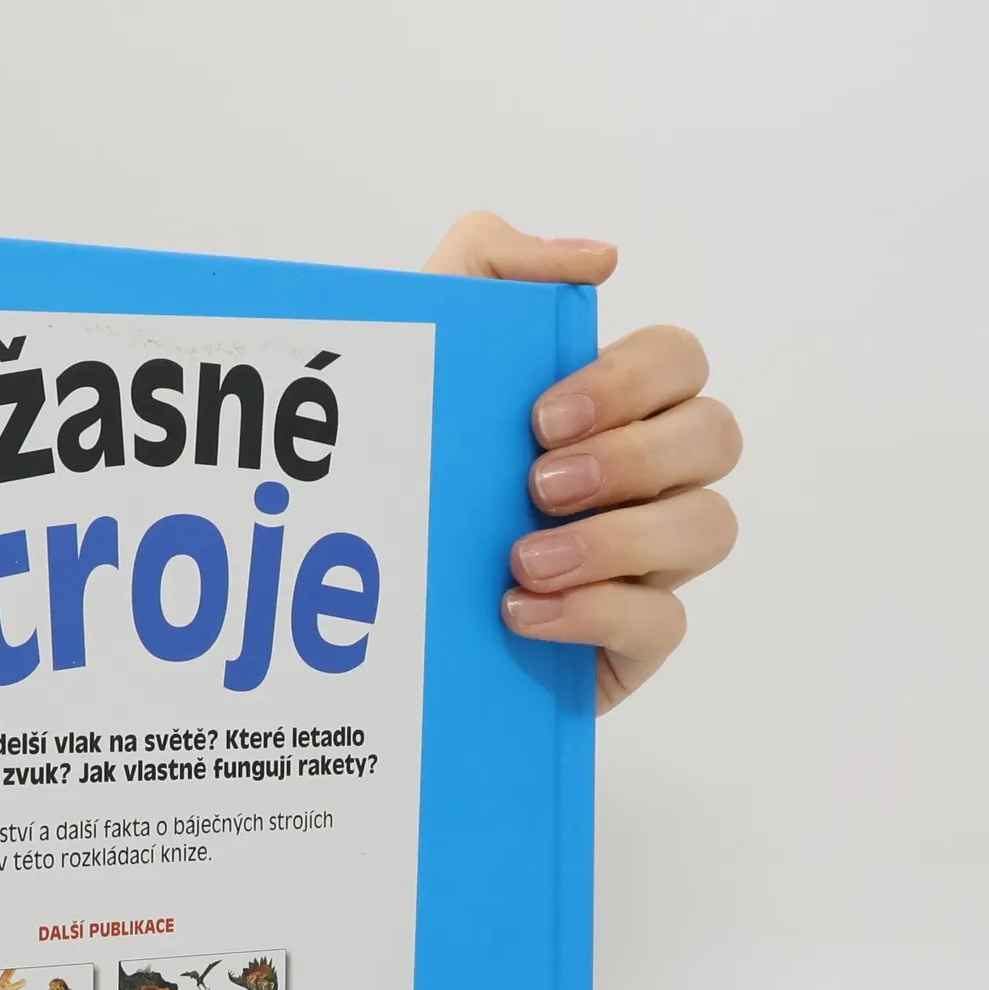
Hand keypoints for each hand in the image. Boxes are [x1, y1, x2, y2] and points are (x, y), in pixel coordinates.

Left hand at [424, 212, 740, 712]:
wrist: (365, 605)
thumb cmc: (412, 470)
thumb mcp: (425, 349)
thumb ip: (491, 264)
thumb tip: (599, 259)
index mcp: (613, 409)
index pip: (678, 363)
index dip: (629, 382)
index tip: (540, 418)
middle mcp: (647, 480)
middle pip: (715, 437)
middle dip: (633, 457)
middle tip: (539, 483)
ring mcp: (648, 562)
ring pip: (710, 527)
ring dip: (619, 538)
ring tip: (524, 558)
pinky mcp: (629, 641)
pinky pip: (663, 622)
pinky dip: (595, 612)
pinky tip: (520, 611)